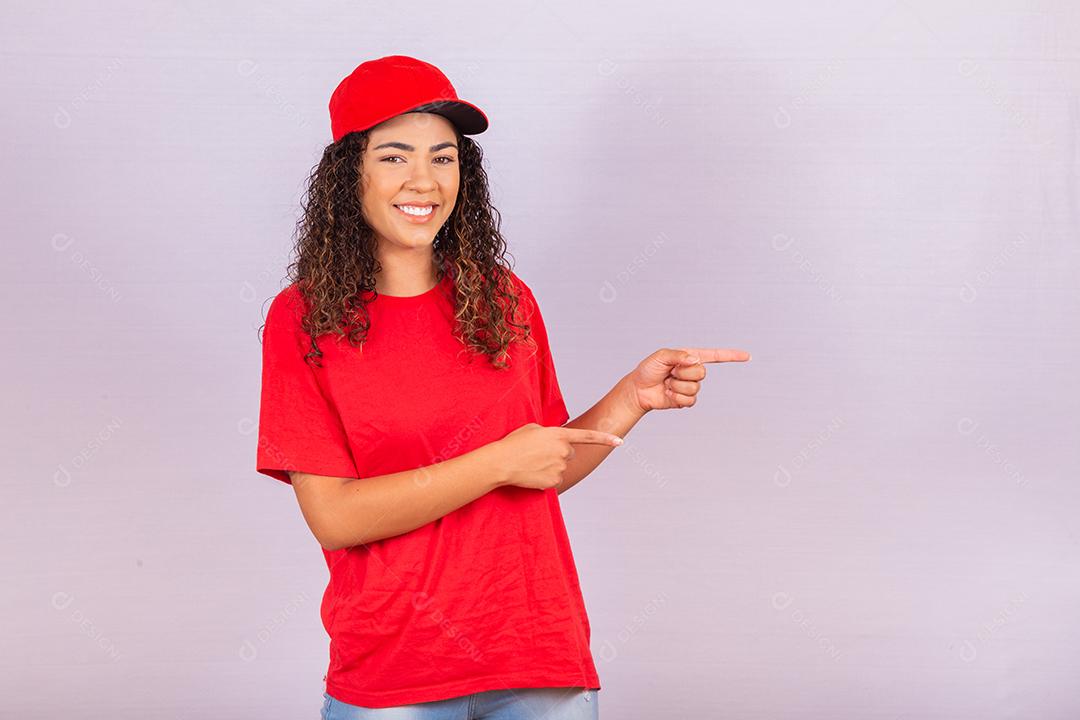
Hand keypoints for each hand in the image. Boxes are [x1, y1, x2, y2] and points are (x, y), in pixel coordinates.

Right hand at [491, 423, 623, 490]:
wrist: (501, 463)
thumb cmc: (513, 443)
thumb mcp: (533, 429)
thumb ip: (550, 433)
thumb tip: (557, 442)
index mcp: (559, 434)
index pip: (587, 436)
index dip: (605, 439)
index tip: (620, 441)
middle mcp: (563, 451)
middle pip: (570, 453)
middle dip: (559, 453)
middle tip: (540, 453)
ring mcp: (560, 467)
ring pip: (562, 467)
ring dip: (551, 465)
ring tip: (532, 463)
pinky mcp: (554, 482)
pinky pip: (554, 479)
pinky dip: (546, 478)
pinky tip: (533, 473)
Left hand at [627, 347, 750, 412]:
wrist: (639, 389)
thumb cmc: (648, 369)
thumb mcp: (661, 356)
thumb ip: (678, 355)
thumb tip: (694, 360)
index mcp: (690, 357)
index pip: (715, 356)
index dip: (731, 356)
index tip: (747, 356)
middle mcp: (693, 371)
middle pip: (701, 373)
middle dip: (682, 373)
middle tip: (669, 373)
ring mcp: (690, 386)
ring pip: (695, 388)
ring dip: (677, 386)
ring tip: (667, 383)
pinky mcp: (686, 400)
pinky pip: (690, 400)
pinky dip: (676, 398)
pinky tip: (668, 394)